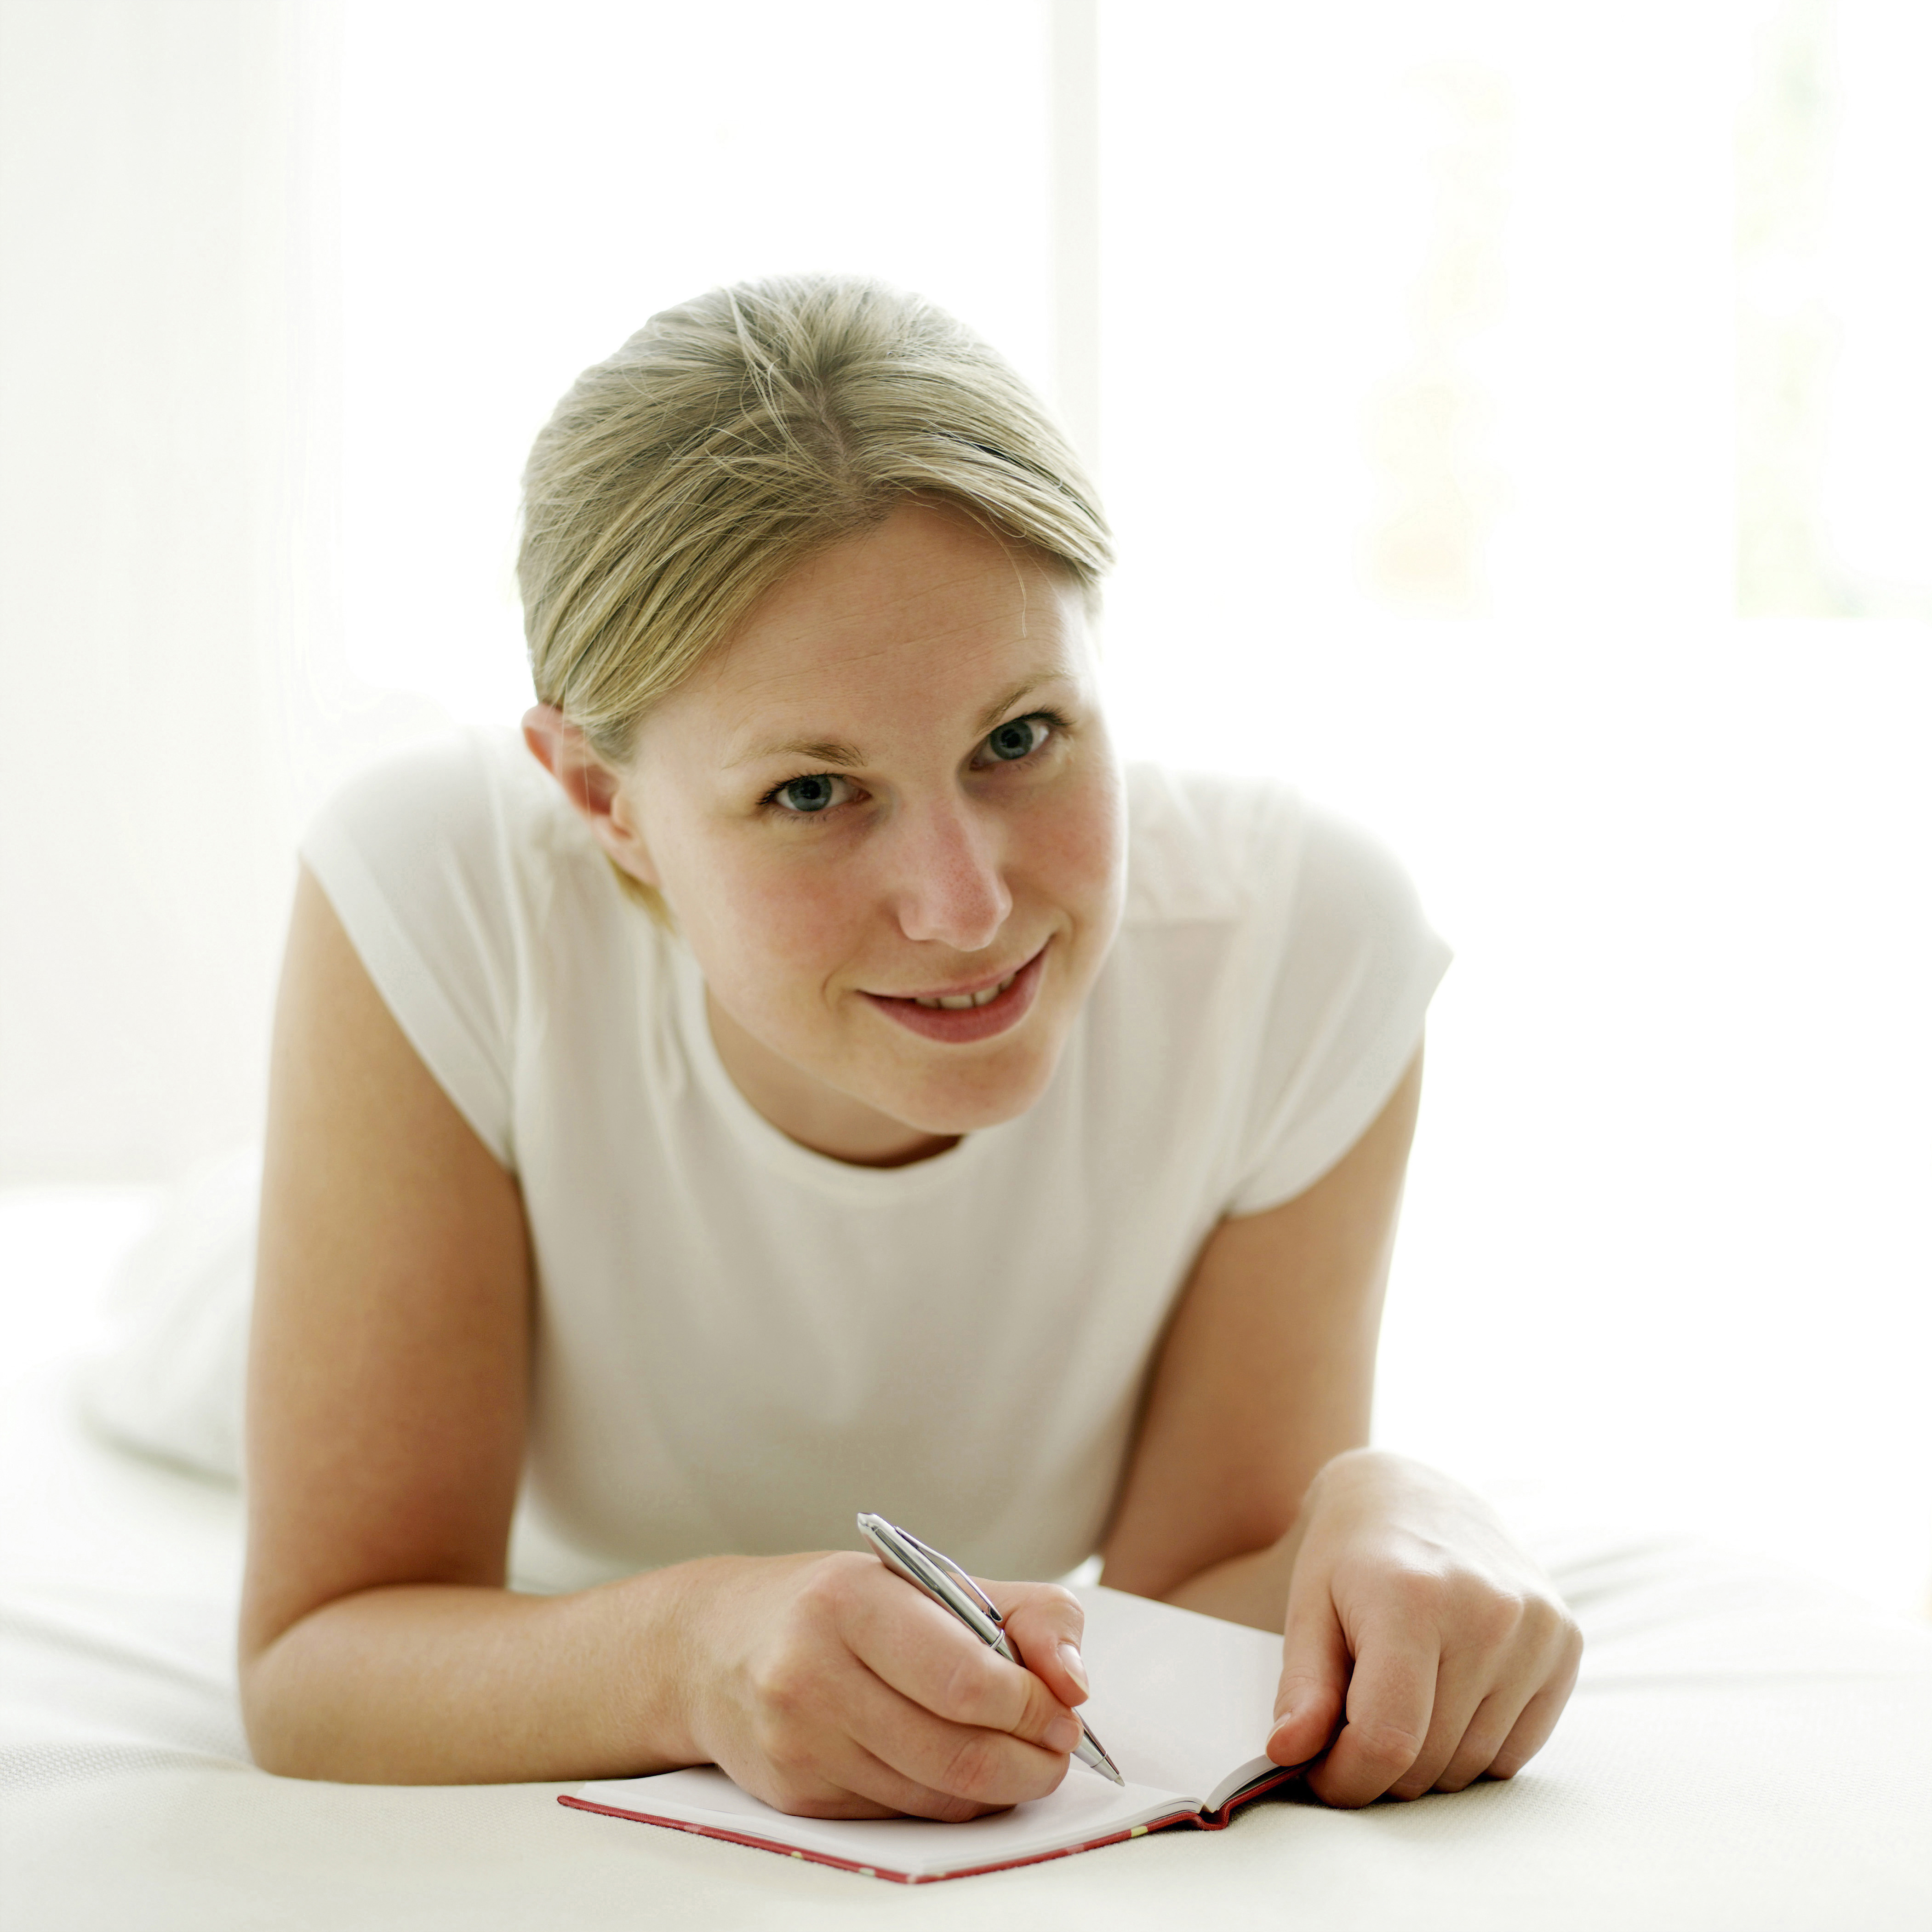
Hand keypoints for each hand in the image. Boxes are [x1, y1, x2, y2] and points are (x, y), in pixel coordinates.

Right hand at [677, 1551, 1091, 1819]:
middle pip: (956, 1750)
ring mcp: (798, 1741)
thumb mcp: (923, 1578)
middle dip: (1031, 1760)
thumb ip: (1020, 1613)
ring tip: (1020, 1758)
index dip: (1031, 1705)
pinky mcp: (794, 1795)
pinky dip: (949, 1800)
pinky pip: (901, 1814)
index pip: (965, 1678)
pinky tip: (958, 1770)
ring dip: (998, 1788)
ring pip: (934, 1794)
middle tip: (1057, 1747)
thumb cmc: (835, 1606)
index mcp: (849, 1600)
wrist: (709, 1646)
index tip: (1063, 1708)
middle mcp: (812, 1672)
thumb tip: (1075, 1681)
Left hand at [1264, 1450, 1581, 1806]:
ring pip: (1473, 1765)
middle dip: (1380, 1768)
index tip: (1322, 1772)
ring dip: (1427, 1761)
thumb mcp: (1308, 1610)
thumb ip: (1303, 1688)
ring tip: (1398, 1703)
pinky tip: (1445, 1696)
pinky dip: (1472, 1747)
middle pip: (1430, 1759)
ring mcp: (1536, 1628)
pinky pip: (1515, 1751)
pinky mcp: (1566, 1643)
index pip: (1387, 1738)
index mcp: (1413, 1597)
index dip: (1347, 1777)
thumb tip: (1287, 1755)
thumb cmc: (1350, 1558)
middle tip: (1351, 1731)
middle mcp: (1487, 1611)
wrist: (1414, 1495)